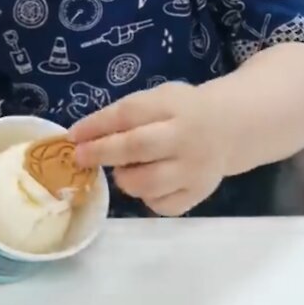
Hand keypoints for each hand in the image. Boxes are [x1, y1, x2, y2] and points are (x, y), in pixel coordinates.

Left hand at [68, 81, 224, 216]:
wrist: (230, 127)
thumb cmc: (182, 110)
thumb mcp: (160, 98)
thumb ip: (128, 114)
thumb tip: (84, 136)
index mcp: (174, 107)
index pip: (130, 114)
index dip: (97, 125)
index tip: (73, 135)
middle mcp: (186, 138)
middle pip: (138, 148)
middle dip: (102, 153)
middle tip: (80, 157)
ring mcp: (194, 170)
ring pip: (148, 184)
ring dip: (125, 179)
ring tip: (124, 170)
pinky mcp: (198, 194)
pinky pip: (162, 205)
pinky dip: (147, 198)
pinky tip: (149, 184)